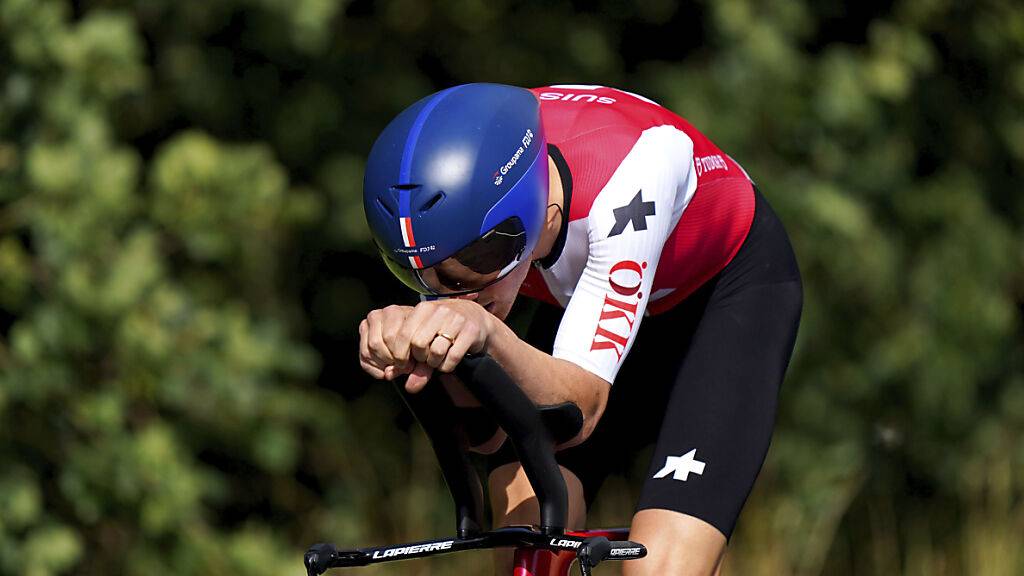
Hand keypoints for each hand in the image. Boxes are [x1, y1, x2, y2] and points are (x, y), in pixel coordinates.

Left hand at [359, 300, 492, 392]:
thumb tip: (409, 387)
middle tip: (424, 360)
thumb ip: (413, 362)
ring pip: (436, 351)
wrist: (475, 319)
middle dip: (419, 358)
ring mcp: (456, 320)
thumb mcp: (425, 340)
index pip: (403, 334)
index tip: (403, 364)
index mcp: (423, 309)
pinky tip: (448, 362)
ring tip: (436, 360)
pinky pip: (453, 357)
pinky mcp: (470, 331)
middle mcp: (439, 311)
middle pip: (418, 344)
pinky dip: (447, 365)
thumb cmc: (443, 331)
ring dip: (434, 363)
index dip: (400, 354)